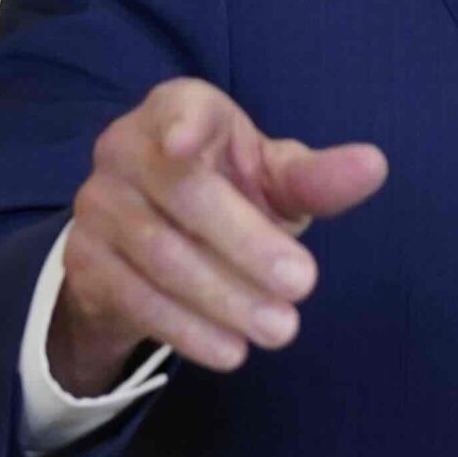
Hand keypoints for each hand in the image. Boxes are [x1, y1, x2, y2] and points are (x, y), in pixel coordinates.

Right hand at [50, 78, 387, 396]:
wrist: (152, 247)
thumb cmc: (230, 192)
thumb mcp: (276, 181)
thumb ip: (318, 177)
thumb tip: (374, 166)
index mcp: (178, 109)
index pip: (178, 106)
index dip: (183, 124)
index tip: (186, 145)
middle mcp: (125, 147)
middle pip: (183, 194)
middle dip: (246, 244)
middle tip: (303, 286)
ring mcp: (97, 204)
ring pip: (160, 253)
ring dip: (224, 297)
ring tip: (280, 329)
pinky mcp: (83, 260)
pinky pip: (134, 296)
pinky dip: (185, 328)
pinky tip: (230, 350)